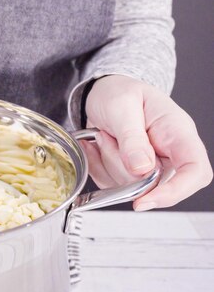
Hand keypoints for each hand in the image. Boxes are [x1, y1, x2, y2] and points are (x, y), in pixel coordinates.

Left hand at [81, 75, 211, 210]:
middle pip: (154, 185)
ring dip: (107, 163)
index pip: (195, 172)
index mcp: (178, 133)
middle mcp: (169, 154)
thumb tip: (142, 169)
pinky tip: (96, 146)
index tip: (144, 200)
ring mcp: (150, 166)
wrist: (104, 92)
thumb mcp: (122, 106)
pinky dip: (97, 167)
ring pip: (129, 188)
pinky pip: (110, 186)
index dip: (175, 192)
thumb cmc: (119, 92)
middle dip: (121, 167)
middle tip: (107, 136)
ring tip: (104, 135)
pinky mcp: (130, 174)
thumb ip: (132, 138)